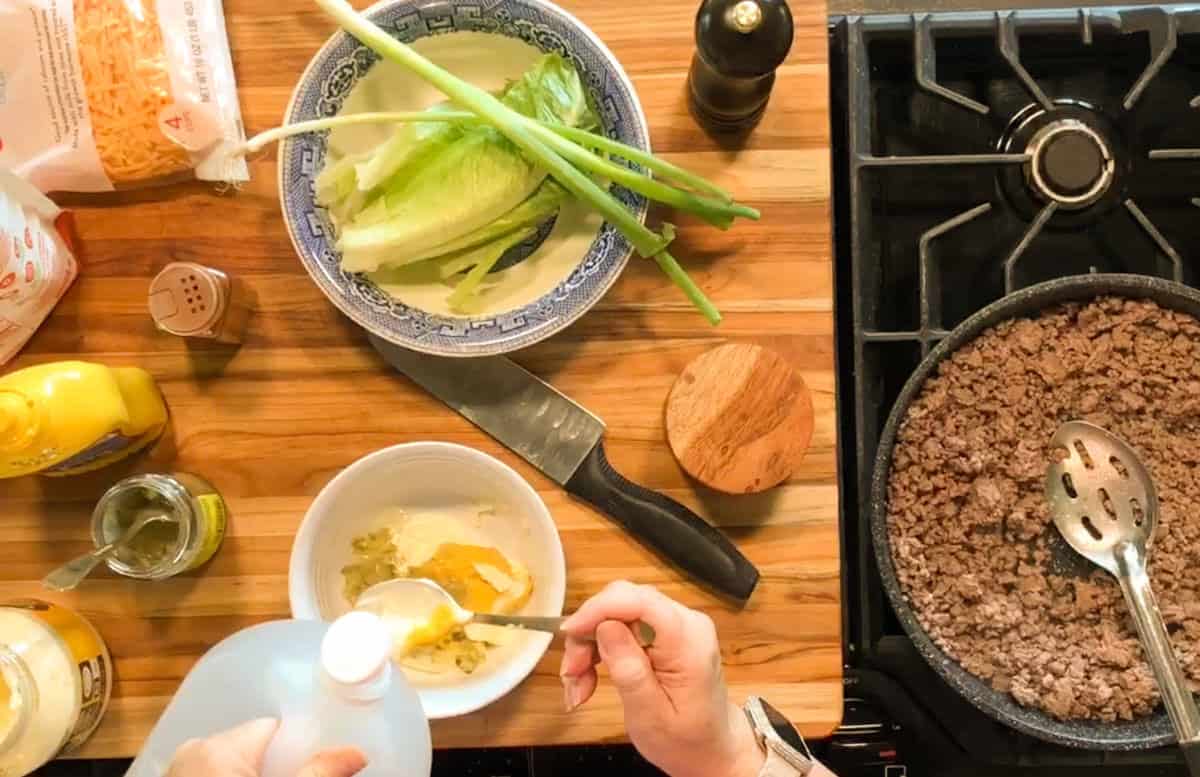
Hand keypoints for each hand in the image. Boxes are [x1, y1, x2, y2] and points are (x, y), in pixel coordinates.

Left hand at [166, 718, 366, 776]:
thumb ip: (319, 773)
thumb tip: (355, 753)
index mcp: (218, 748)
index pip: (275, 729)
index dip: (300, 750)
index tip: (315, 770)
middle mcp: (193, 753)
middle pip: (256, 749)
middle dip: (282, 770)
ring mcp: (178, 774)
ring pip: (236, 768)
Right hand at [558, 581, 764, 776]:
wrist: (711, 748)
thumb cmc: (686, 740)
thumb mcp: (651, 715)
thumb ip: (629, 670)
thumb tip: (605, 627)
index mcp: (689, 641)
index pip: (640, 601)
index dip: (599, 609)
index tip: (569, 632)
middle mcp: (686, 622)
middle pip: (623, 602)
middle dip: (589, 633)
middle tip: (573, 674)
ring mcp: (676, 623)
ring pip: (616, 613)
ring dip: (590, 646)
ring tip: (580, 687)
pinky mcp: (664, 631)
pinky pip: (622, 625)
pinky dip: (600, 649)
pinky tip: (591, 678)